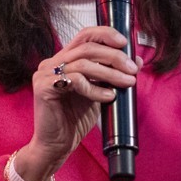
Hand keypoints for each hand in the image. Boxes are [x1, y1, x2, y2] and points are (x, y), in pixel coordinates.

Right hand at [17, 26, 140, 180]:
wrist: (56, 145)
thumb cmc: (74, 119)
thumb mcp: (100, 92)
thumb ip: (112, 75)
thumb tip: (137, 61)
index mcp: (64, 60)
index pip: (84, 35)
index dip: (105, 34)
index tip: (124, 43)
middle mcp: (52, 63)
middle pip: (87, 48)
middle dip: (114, 57)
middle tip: (132, 69)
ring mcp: (45, 74)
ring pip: (84, 63)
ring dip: (110, 73)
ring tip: (126, 83)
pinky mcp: (43, 87)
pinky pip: (76, 81)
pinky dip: (96, 88)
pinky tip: (108, 97)